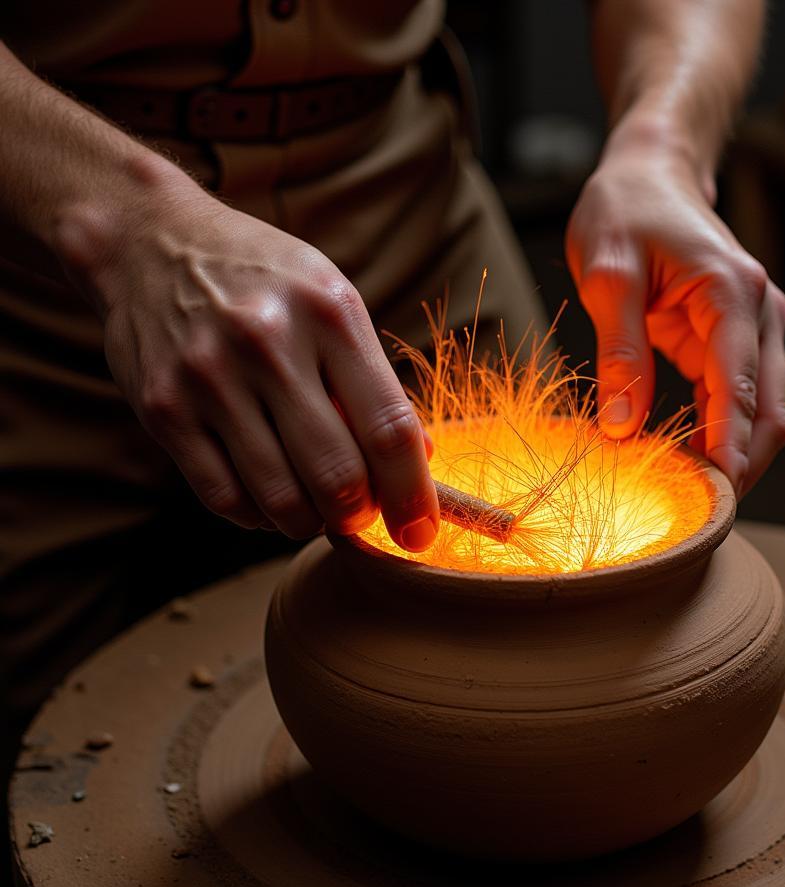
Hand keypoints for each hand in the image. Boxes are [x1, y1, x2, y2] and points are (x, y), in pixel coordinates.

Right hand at [56, 163, 438, 548]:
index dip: (412, 494)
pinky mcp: (164, 410)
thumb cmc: (263, 280)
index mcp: (328, 313)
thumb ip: (373, 381)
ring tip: (315, 505)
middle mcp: (268, 344)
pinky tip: (269, 497)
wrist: (149, 241)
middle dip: (358, 515)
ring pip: (281, 500)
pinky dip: (259, 516)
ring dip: (309, 522)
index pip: (388, 429)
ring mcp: (209, 378)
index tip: (420, 534)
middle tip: (359, 511)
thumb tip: (421, 462)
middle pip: (337, 476)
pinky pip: (226, 498)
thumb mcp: (331, 301)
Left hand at [566, 132, 784, 498]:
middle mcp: (759, 314)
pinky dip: (720, 434)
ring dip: (735, 454)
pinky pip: (736, 400)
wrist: (649, 172)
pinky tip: (686, 463)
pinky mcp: (734, 340)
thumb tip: (623, 427)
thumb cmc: (624, 211)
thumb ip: (620, 349)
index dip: (729, 450)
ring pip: (762, 412)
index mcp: (733, 295)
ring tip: (692, 500)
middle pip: (770, 412)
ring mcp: (753, 329)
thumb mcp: (607, 273)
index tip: (712, 502)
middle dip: (743, 465)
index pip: (741, 390)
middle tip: (701, 516)